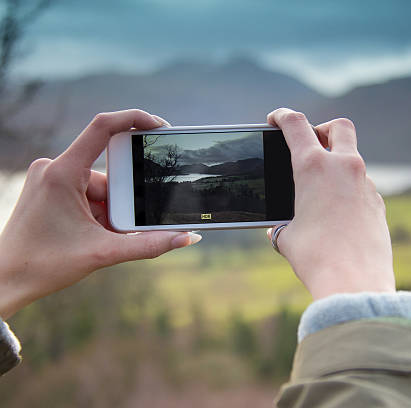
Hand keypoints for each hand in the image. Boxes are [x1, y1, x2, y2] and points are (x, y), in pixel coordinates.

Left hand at [0, 109, 200, 318]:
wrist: (5, 280)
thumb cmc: (44, 265)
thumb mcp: (104, 253)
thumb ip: (150, 245)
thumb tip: (188, 237)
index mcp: (63, 173)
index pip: (102, 127)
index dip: (134, 119)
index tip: (160, 127)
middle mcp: (53, 168)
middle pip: (108, 173)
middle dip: (121, 203)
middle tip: (114, 230)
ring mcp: (49, 178)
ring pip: (99, 187)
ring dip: (108, 212)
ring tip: (96, 239)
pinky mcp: (49, 189)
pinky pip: (85, 193)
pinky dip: (97, 213)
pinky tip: (88, 235)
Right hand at [267, 108, 394, 299]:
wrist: (354, 282)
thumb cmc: (315, 257)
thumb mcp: (286, 236)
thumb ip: (282, 223)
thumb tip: (281, 229)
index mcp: (314, 167)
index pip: (296, 124)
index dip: (282, 116)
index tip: (275, 119)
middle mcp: (344, 167)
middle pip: (339, 126)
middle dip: (323, 129)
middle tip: (311, 144)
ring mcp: (366, 184)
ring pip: (352, 160)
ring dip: (337, 166)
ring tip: (320, 193)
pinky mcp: (378, 203)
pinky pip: (362, 186)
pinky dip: (349, 191)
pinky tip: (338, 216)